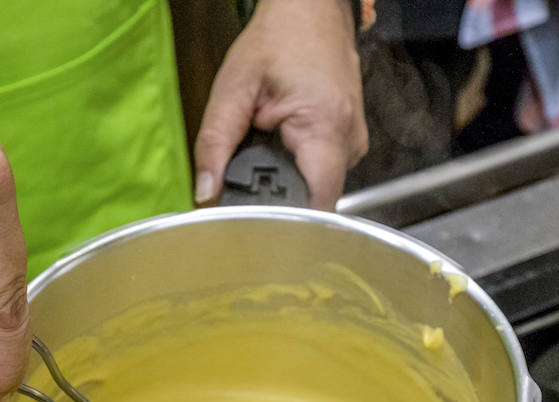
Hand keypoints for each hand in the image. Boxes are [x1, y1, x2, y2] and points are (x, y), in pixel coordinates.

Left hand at [194, 0, 367, 209]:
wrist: (311, 9)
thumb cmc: (279, 39)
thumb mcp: (233, 88)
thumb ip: (214, 143)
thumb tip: (205, 191)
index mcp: (325, 127)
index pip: (314, 205)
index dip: (282, 220)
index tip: (253, 223)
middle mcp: (349, 140)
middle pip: (312, 201)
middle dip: (276, 199)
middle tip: (247, 179)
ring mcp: (354, 142)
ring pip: (317, 189)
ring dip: (286, 181)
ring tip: (266, 150)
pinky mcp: (349, 141)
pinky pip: (322, 171)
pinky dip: (297, 167)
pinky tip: (282, 146)